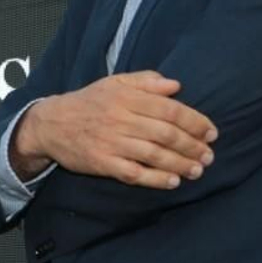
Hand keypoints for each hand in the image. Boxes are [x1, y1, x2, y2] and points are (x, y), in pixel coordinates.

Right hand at [13, 71, 216, 188]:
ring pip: (154, 155)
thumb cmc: (88, 102)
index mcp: (126, 97)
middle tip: (209, 155)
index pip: (169, 109)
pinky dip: (156, 178)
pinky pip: (134, 173)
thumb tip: (176, 85)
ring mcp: (110, 142)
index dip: (195, 121)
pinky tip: (173, 181)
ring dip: (180, 164)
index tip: (211, 132)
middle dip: (193, 146)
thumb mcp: (114, 83)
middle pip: (165, 133)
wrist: (50, 124)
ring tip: (198, 170)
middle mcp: (120, 118)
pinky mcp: (102, 162)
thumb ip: (145, 81)